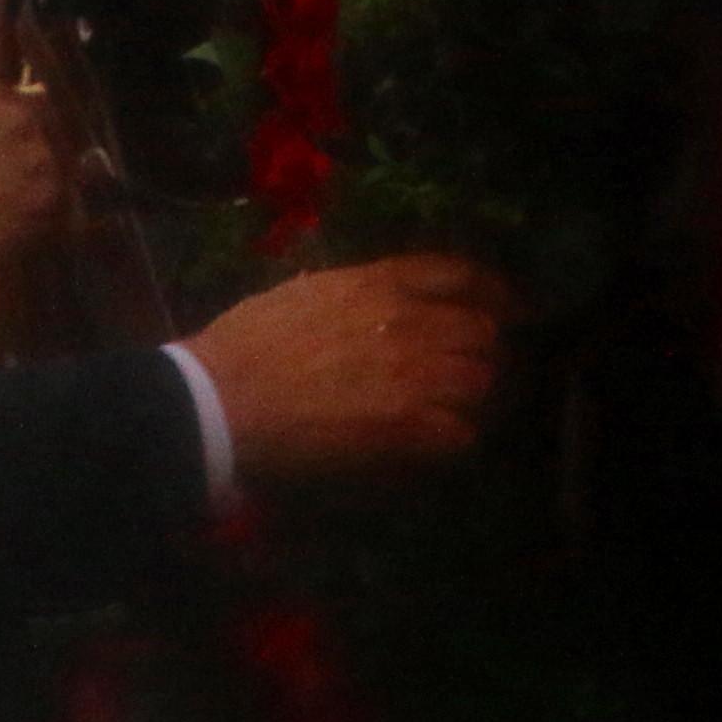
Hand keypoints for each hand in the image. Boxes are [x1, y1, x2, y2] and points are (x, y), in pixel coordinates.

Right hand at [183, 254, 511, 482]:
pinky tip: (437, 445)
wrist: (217, 399)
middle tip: (471, 371)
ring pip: (479, 382)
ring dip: (471, 397)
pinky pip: (459, 433)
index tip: (504, 307)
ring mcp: (411, 374)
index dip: (491, 292)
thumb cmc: (245, 344)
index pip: (461, 276)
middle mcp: (408, 321)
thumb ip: (354, 291)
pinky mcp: (403, 426)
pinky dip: (454, 440)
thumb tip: (376, 299)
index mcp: (381, 282)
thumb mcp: (305, 290)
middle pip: (481, 332)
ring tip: (455, 411)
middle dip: (482, 352)